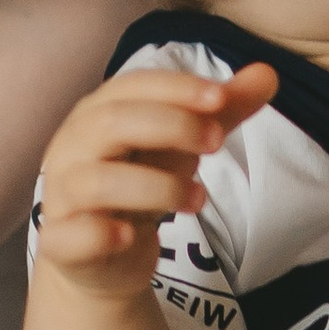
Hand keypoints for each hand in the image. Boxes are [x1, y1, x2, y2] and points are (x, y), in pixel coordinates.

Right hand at [31, 62, 274, 300]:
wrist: (104, 256)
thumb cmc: (141, 182)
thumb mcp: (184, 145)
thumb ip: (222, 111)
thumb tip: (267, 73)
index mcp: (99, 113)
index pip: (132, 87)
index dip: (176, 88)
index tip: (221, 97)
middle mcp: (73, 147)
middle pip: (111, 123)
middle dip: (170, 126)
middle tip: (218, 142)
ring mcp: (62, 195)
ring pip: (97, 181)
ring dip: (156, 186)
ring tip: (198, 199)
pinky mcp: (61, 242)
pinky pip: (69, 235)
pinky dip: (100, 233)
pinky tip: (131, 235)